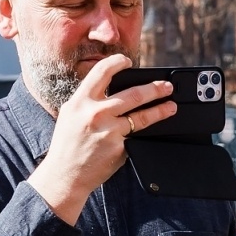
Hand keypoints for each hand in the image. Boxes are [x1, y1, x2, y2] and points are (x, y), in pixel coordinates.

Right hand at [29, 54, 176, 224]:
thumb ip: (88, 101)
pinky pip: (136, 136)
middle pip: (132, 94)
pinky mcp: (119, 147)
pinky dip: (144, 134)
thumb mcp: (71, 115)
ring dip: (161, 110)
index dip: (117, 62)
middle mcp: (95, 113)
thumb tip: (112, 91)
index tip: (128, 61)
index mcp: (80, 101)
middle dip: (154, 88)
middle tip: (166, 86)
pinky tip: (152, 132)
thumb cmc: (67, 146)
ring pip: (142, 116)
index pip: (102, 72)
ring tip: (171, 106)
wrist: (65, 175)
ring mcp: (109, 131)